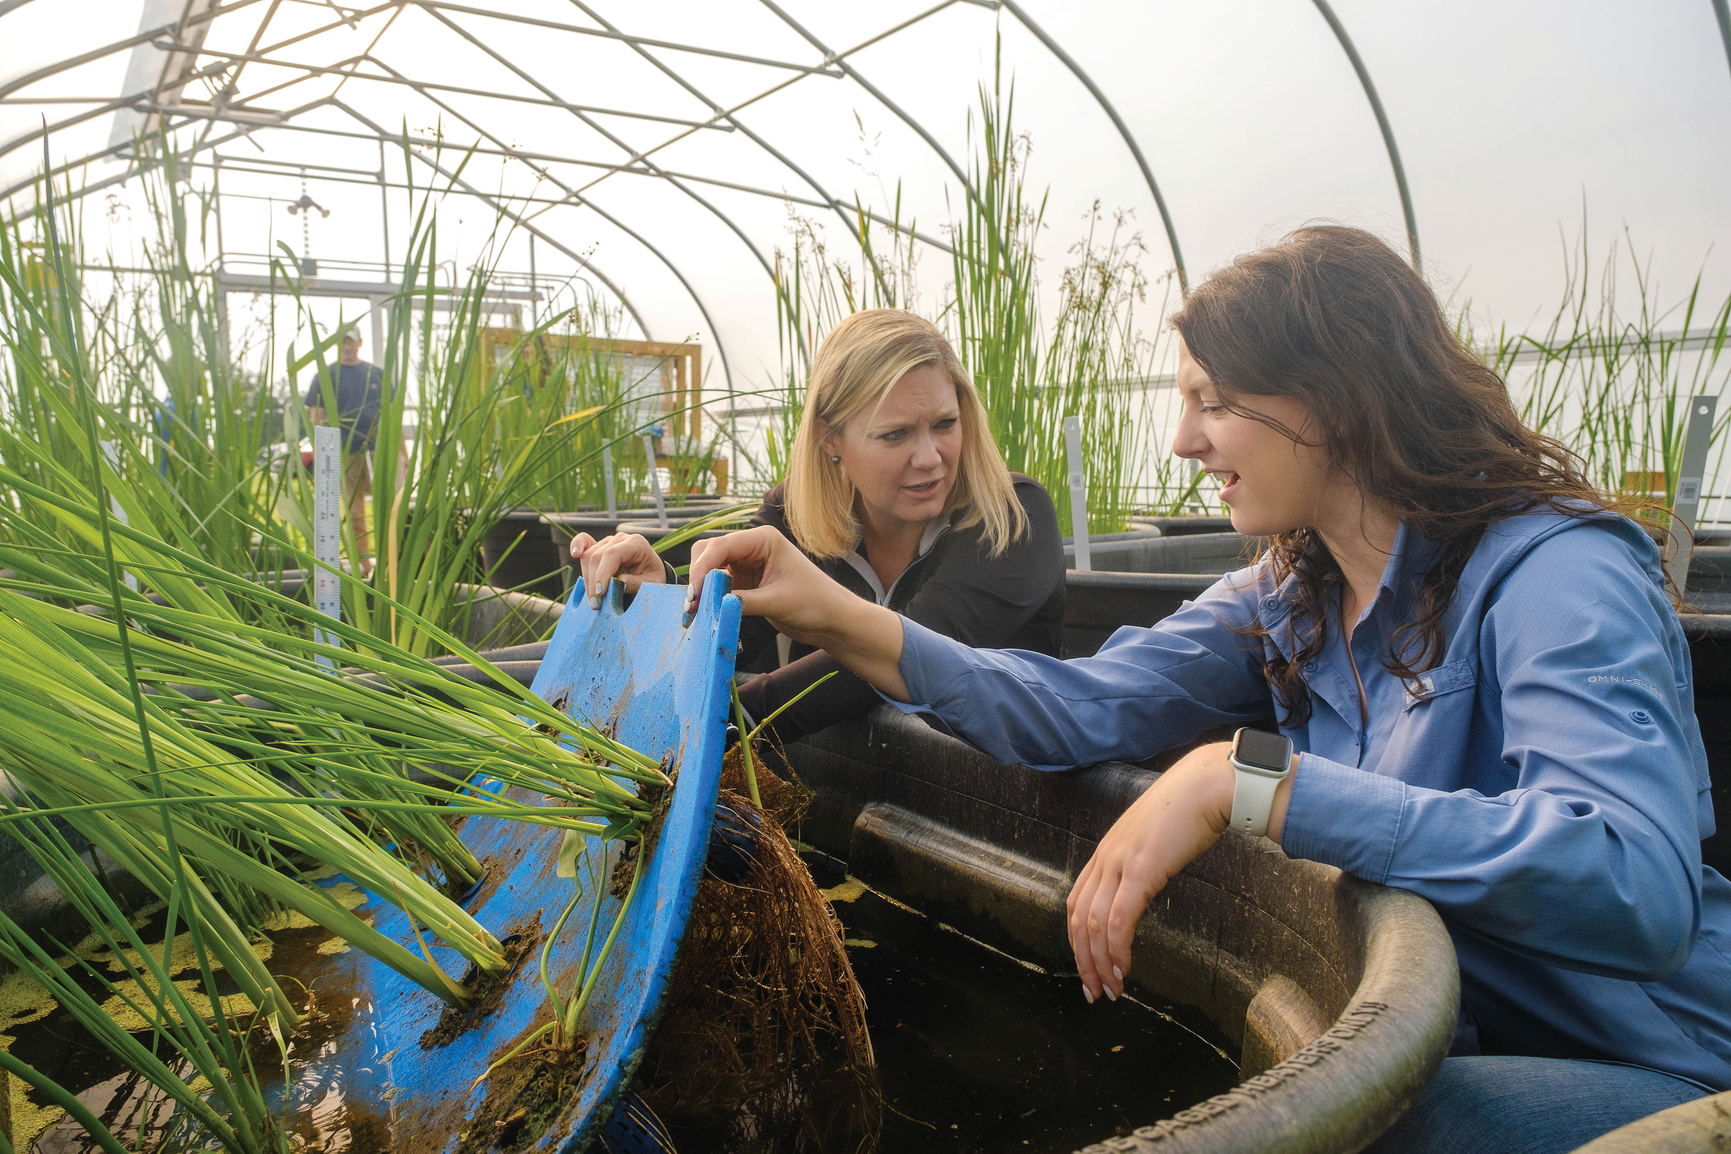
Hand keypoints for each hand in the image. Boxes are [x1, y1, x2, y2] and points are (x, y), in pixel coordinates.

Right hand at [570, 531, 665, 607]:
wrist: (652, 572)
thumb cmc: (653, 577)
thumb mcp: (652, 584)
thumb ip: (636, 583)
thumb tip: (618, 582)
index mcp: (636, 543)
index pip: (613, 554)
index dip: (603, 574)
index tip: (600, 593)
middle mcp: (620, 539)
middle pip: (597, 557)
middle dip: (593, 582)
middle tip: (596, 604)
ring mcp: (608, 541)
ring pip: (588, 557)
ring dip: (587, 579)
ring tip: (593, 599)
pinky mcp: (599, 546)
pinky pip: (584, 541)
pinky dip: (577, 545)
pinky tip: (575, 554)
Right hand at [687, 527, 910, 698]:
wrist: (833, 620)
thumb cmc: (816, 602)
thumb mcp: (777, 602)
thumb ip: (742, 601)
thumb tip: (710, 606)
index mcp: (763, 539)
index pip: (721, 546)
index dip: (703, 568)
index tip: (695, 594)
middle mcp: (752, 547)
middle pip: (709, 552)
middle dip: (699, 576)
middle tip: (693, 605)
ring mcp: (747, 564)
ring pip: (711, 569)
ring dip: (702, 588)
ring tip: (697, 611)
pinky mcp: (746, 582)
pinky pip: (719, 585)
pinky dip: (711, 597)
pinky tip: (707, 612)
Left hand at [1067, 742, 1293, 1003]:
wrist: (1206, 786)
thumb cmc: (1188, 810)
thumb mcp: (1154, 839)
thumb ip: (1142, 861)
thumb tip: (1145, 884)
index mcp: (1106, 852)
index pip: (1076, 904)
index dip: (1078, 941)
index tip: (1088, 968)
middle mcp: (1105, 858)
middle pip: (1079, 920)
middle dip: (1084, 961)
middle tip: (1095, 992)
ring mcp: (1120, 863)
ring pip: (1094, 925)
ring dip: (1100, 963)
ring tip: (1111, 989)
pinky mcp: (1141, 870)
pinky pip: (1119, 919)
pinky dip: (1117, 949)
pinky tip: (1124, 968)